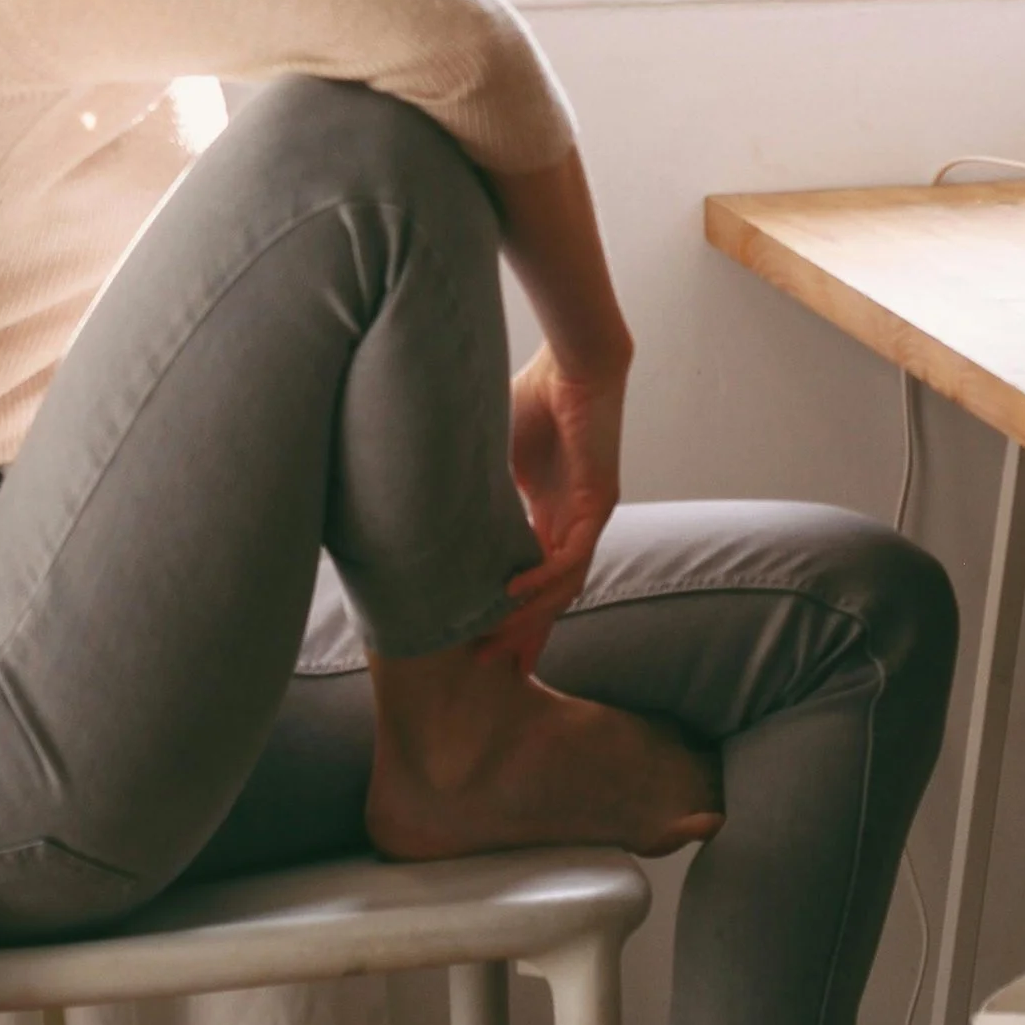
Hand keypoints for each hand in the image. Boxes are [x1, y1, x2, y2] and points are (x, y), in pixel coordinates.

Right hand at [495, 343, 625, 664]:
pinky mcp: (599, 502)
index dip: (513, 611)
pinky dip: (543, 579)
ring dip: (530, 616)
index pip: (534, 574)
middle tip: (488, 663)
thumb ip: (474, 483)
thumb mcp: (494, 451)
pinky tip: (513, 594)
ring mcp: (589, 514)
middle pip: (551, 592)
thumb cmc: (535, 392)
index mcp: (551, 508)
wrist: (572, 360)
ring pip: (563, 584)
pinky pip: (572, 555)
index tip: (486, 640)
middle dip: (522, 631)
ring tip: (496, 642)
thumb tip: (425, 504)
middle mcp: (573, 519)